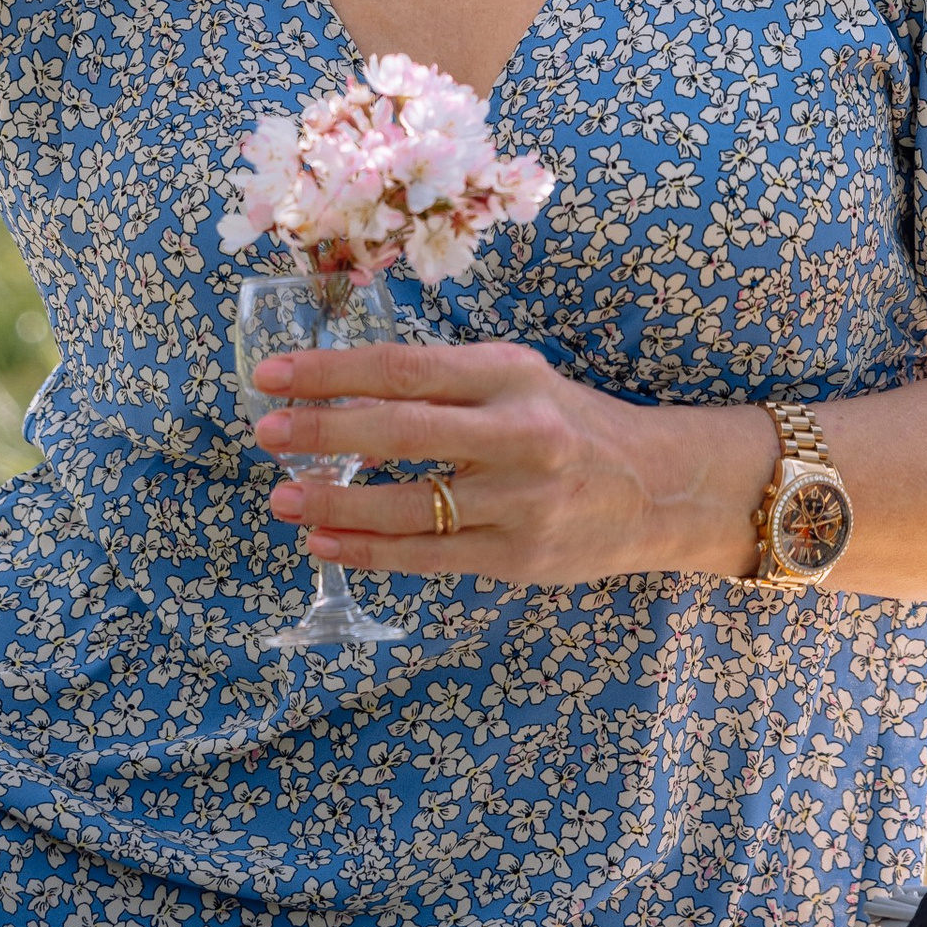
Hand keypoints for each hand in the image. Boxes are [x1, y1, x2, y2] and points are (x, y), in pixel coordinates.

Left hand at [251, 337, 769, 586]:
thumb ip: (446, 382)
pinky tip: (325, 541)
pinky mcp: (519, 558)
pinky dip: (369, 551)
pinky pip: (429, 557)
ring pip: (410, 506)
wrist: (661, 489)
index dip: (333, 372)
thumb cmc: (571, 424)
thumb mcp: (520, 380)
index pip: (406, 368)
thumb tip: (341, 387)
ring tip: (282, 499)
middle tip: (265, 432)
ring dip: (336, 503)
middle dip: (323, 432)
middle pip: (402, 430)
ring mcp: (521, 501)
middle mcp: (519, 434)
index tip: (273, 375)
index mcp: (512, 375)